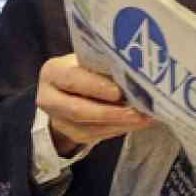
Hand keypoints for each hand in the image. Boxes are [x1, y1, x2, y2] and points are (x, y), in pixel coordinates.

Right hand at [37, 53, 153, 153]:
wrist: (72, 88)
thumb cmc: (86, 67)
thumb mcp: (91, 60)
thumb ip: (105, 66)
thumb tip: (134, 74)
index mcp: (53, 72)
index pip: (72, 79)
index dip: (96, 86)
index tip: (119, 91)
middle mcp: (49, 98)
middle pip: (78, 110)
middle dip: (111, 113)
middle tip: (139, 112)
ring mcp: (58, 120)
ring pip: (89, 127)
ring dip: (121, 124)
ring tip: (146, 118)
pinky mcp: (72, 135)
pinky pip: (97, 135)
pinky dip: (120, 129)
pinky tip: (138, 123)